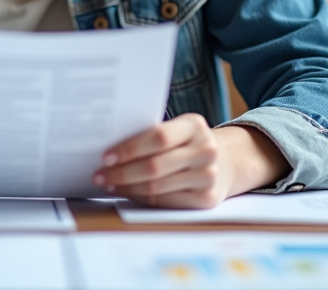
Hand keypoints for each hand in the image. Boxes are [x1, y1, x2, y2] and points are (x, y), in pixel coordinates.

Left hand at [92, 113, 288, 208]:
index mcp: (195, 125)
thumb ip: (154, 135)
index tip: (106, 156)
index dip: (130, 148)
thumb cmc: (190, 143)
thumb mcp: (180, 129)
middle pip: (154, 166)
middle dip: (122, 173)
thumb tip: (111, 151)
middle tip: (100, 175)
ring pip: (157, 187)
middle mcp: (205, 150)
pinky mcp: (206, 199)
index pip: (157, 137)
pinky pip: (165, 201)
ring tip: (108, 185)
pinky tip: (127, 193)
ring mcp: (208, 176)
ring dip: (127, 188)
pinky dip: (141, 198)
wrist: (228, 162)